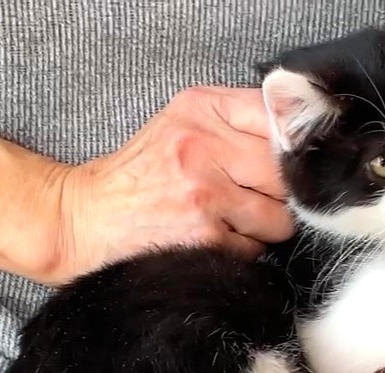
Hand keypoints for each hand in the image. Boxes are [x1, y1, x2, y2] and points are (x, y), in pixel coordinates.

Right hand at [0, 87, 292, 284]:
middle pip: (287, 172)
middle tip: (259, 201)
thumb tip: (299, 141)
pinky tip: (216, 242)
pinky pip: (256, 248)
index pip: (281, 120)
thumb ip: (235, 124)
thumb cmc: (138, 177)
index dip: (294, 149)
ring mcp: (205, 194)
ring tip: (233, 223)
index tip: (293, 166)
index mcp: (201, 108)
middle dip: (282, 193)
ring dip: (266, 228)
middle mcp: (204, 145)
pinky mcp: (205, 237)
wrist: (85, 220)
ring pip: (280, 216)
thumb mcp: (181, 126)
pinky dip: (244, 251)